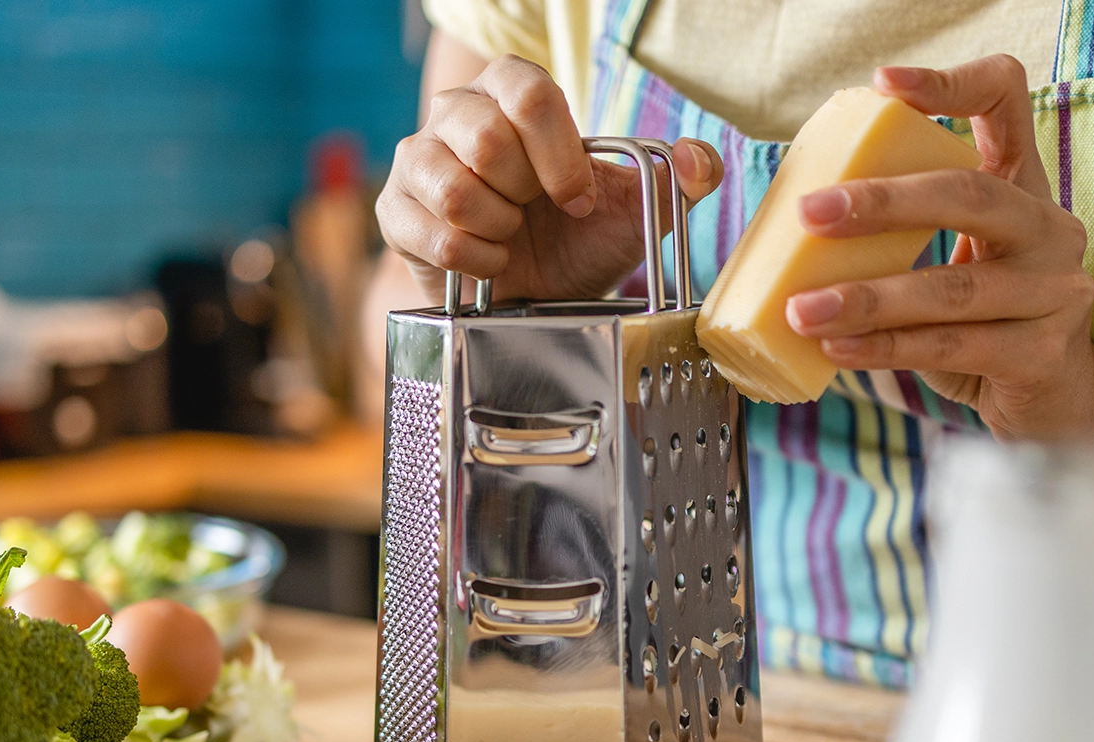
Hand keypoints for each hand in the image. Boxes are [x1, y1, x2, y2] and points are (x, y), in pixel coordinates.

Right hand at [377, 54, 724, 304]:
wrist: (532, 297)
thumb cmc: (578, 240)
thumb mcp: (639, 210)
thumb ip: (681, 178)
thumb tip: (699, 162)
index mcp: (512, 92)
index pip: (528, 93)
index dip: (559, 155)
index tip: (578, 200)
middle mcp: (457, 112)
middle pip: (487, 139)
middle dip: (527, 195)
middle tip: (536, 216)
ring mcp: (417, 159)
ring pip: (455, 188)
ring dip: (499, 228)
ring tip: (510, 236)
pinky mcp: (394, 211)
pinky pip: (434, 234)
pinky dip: (475, 261)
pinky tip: (490, 264)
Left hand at [783, 55, 1093, 439]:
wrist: (1052, 405)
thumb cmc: (981, 327)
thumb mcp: (944, 268)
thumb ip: (893, 240)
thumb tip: (791, 231)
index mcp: (1021, 188)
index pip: (1004, 101)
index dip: (951, 83)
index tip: (885, 85)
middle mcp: (1048, 228)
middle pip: (970, 193)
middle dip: (883, 202)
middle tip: (810, 214)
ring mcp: (1056, 290)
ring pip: (952, 287)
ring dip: (868, 298)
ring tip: (802, 309)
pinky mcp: (1044, 351)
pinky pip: (952, 346)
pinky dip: (887, 348)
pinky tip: (838, 349)